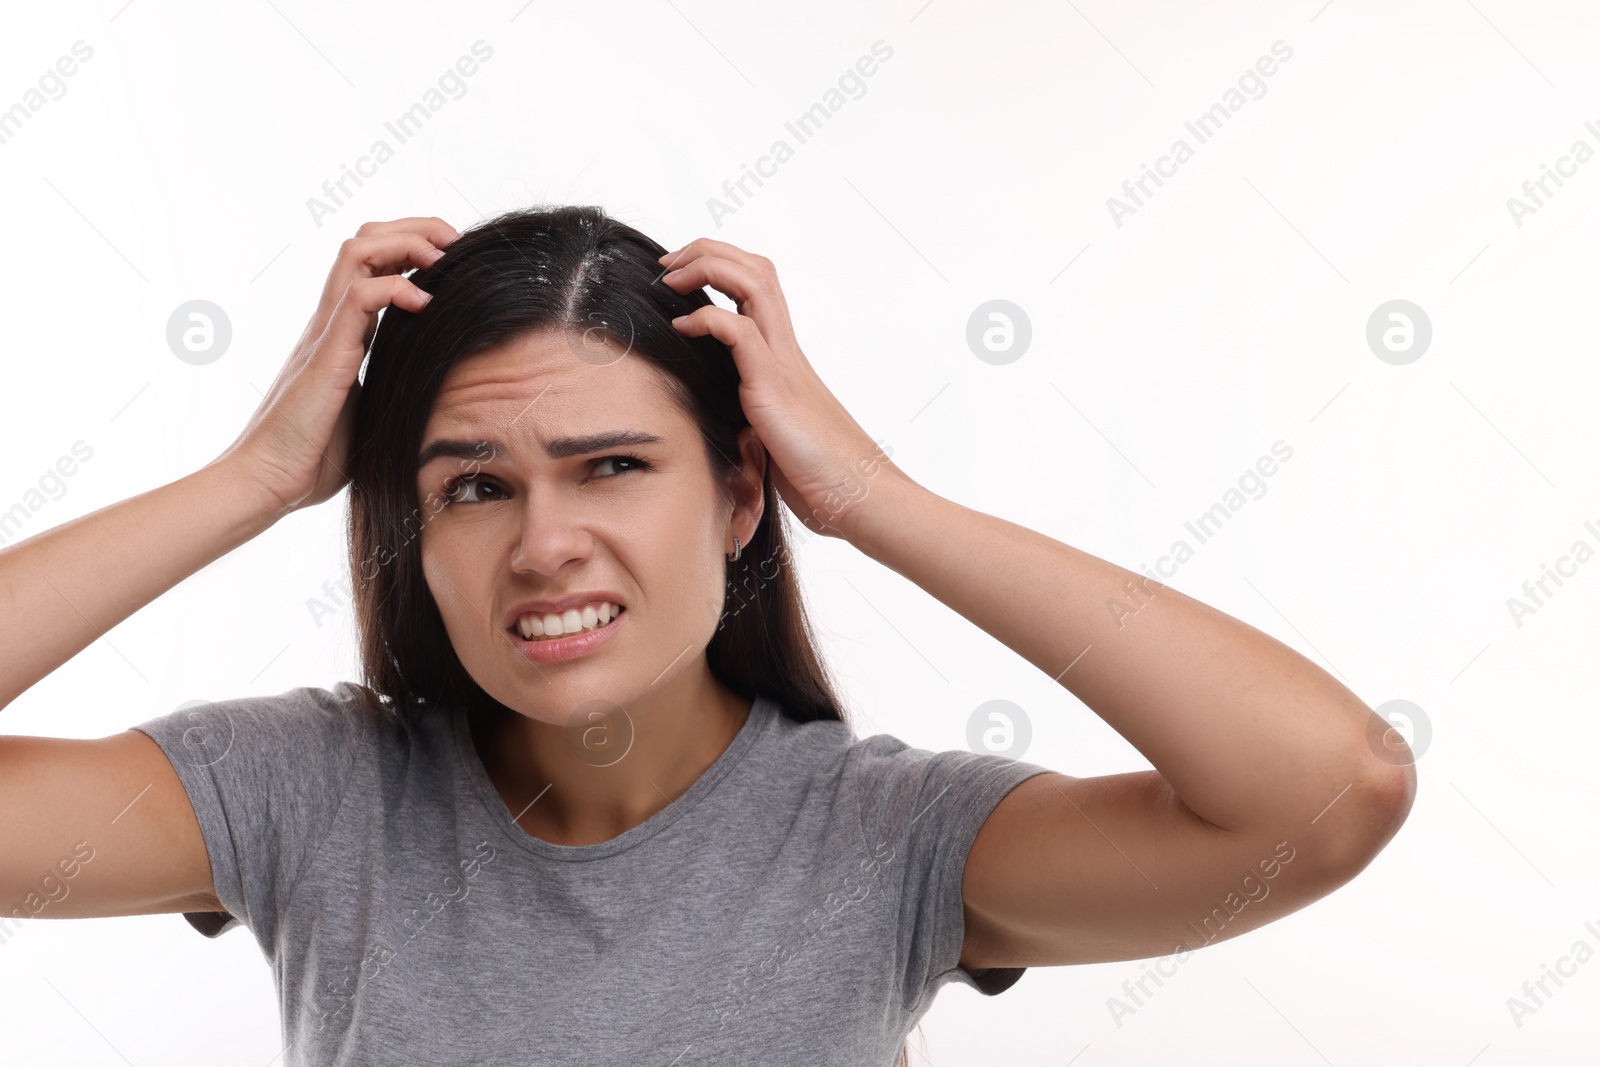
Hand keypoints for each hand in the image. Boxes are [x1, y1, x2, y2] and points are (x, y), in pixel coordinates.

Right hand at [212, 217, 457, 516]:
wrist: (267, 483)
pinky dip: (396, 288)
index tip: (453, 257)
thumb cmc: (313, 459)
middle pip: (365, 242)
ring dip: (406, 243)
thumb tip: (435, 396)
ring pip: (357, 253)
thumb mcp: (369, 414)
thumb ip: (391, 391)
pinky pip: (358, 298)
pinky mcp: (326, 355)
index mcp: (343, 335)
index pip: (373, 266)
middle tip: (454, 240)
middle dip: (414, 228)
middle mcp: (331, 324)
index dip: (412, 249)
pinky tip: (426, 304)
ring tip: (443, 256)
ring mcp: (325, 334)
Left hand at [659, 238, 903, 539]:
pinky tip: (683, 327)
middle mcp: (786, 351)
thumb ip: (751, 422)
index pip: (757, 286)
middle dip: (708, 252)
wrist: (863, 500)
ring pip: (753, 283)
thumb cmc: (824, 479)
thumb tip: (724, 431)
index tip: (679, 276)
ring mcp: (782, 365)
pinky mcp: (773, 389)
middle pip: (755, 269)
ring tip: (672, 277)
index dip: (719, 267)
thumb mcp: (773, 440)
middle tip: (669, 265)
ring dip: (707, 267)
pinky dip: (707, 318)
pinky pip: (740, 332)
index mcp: (784, 358)